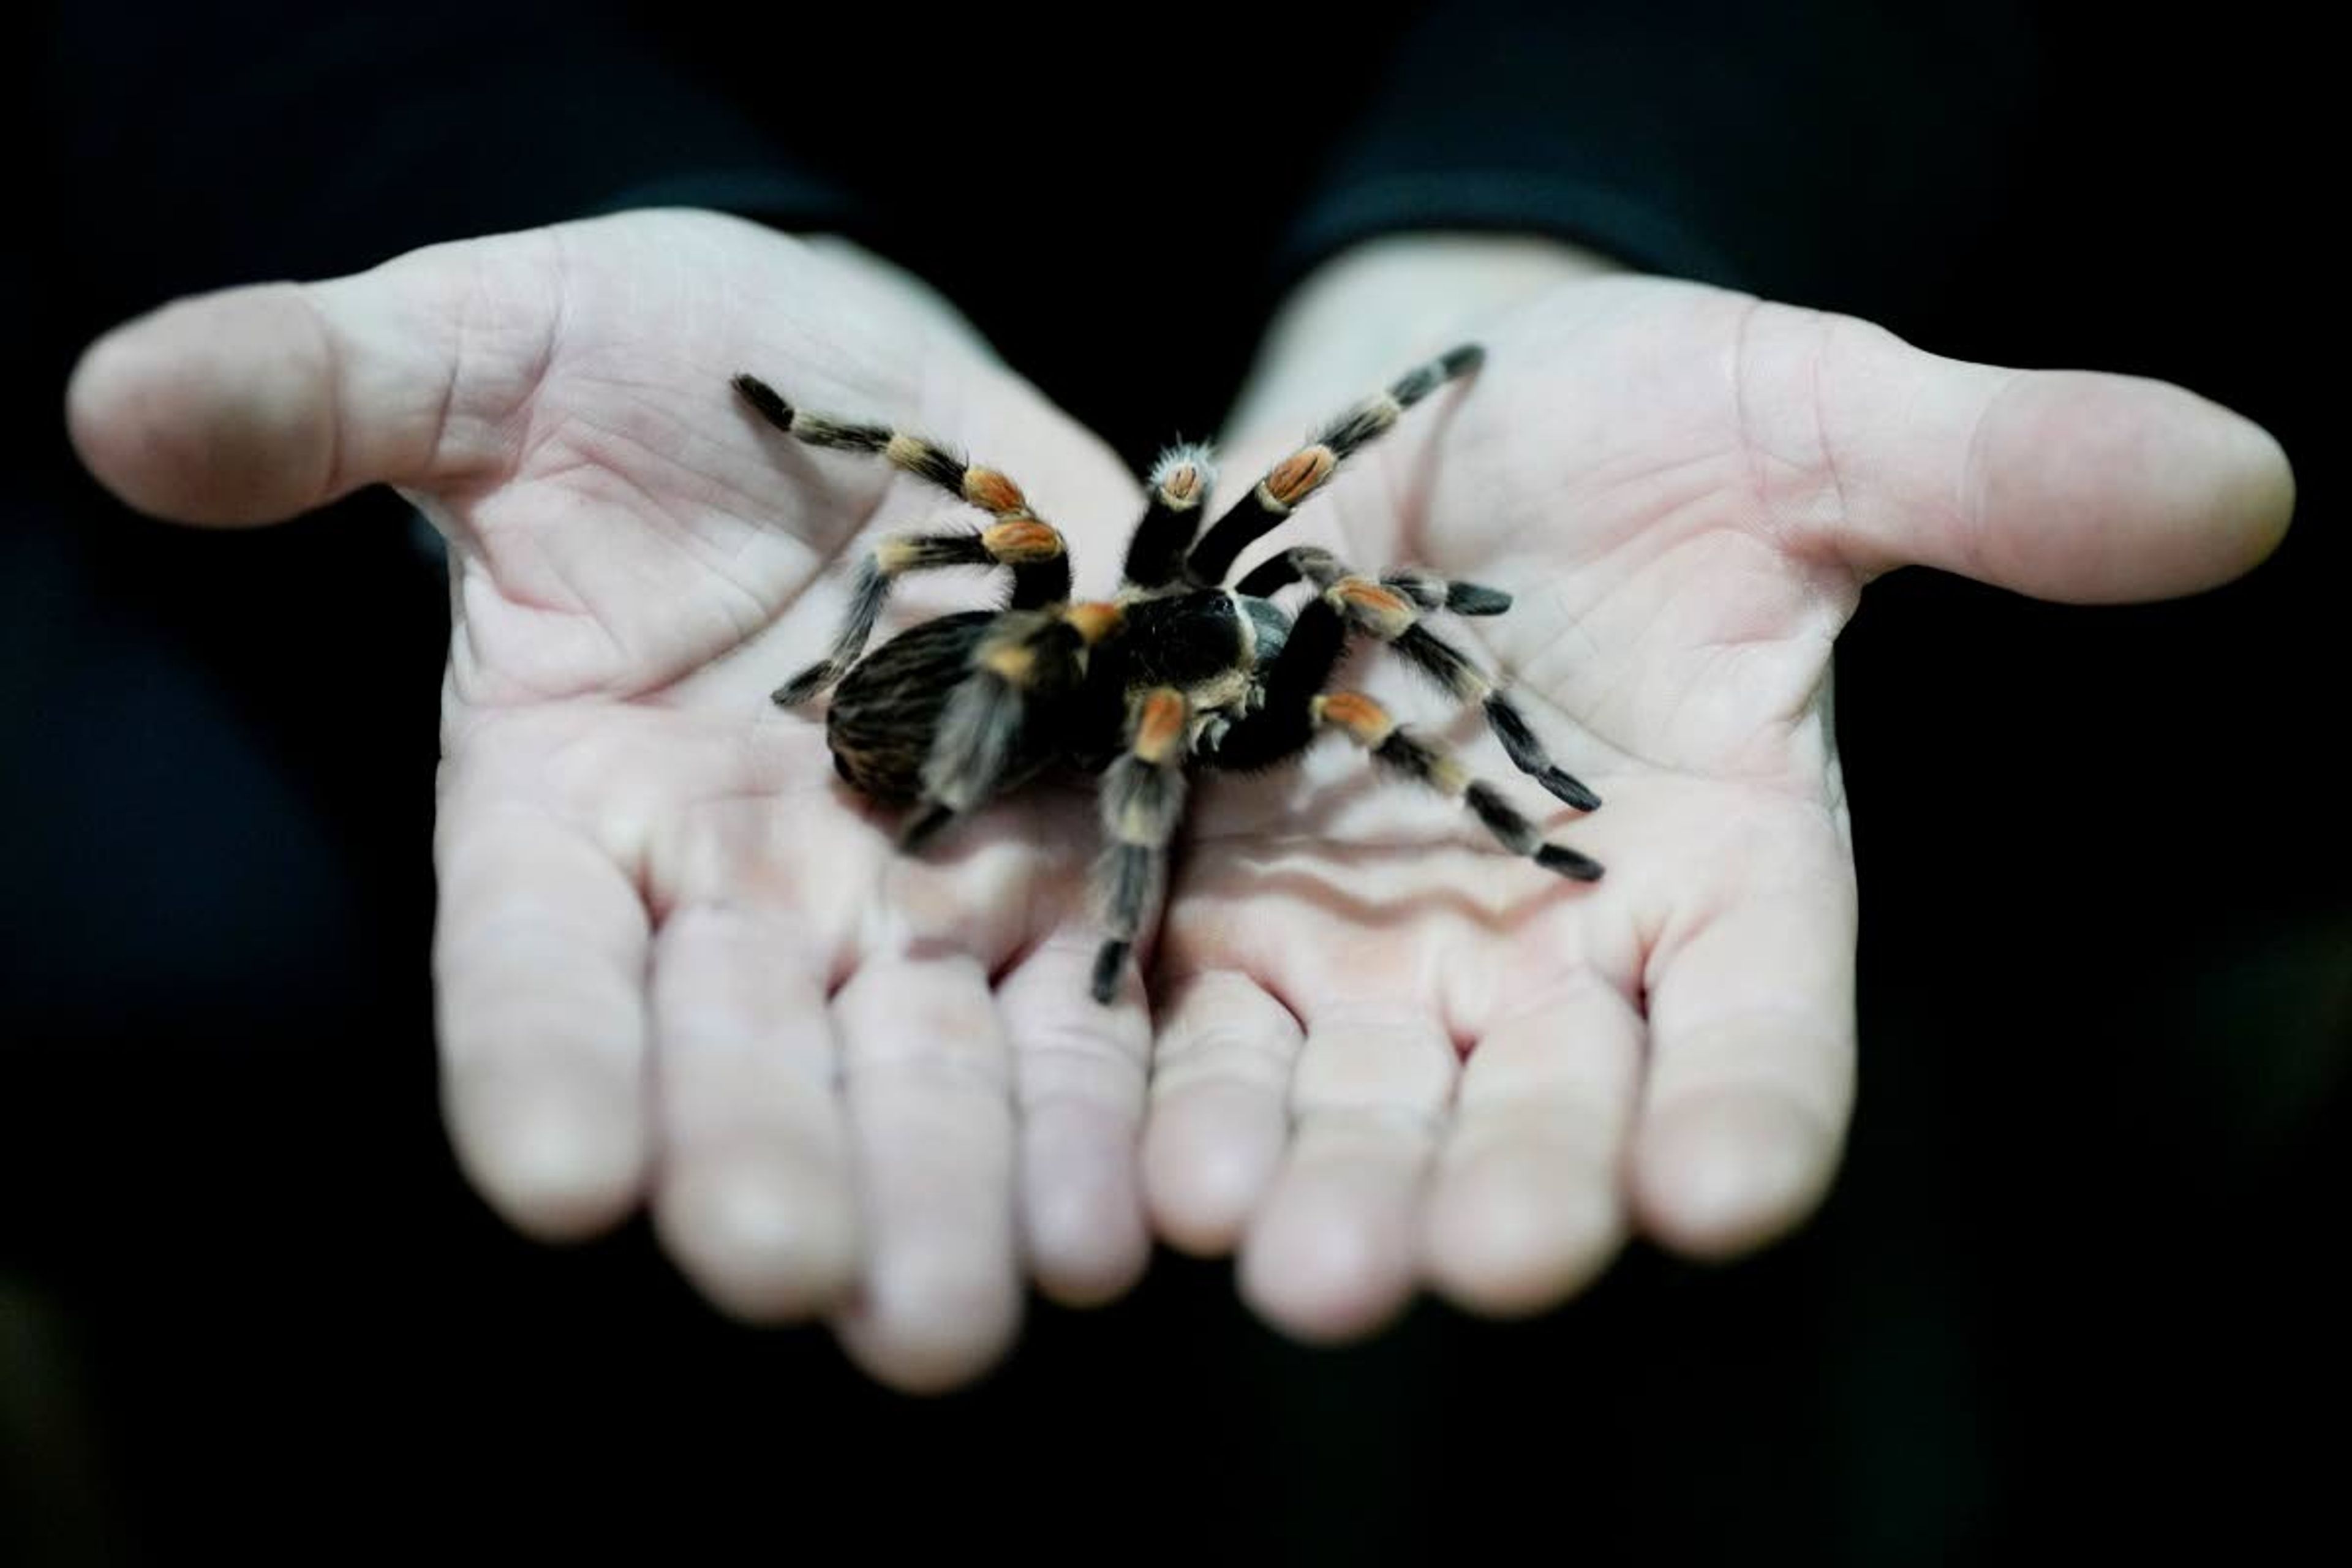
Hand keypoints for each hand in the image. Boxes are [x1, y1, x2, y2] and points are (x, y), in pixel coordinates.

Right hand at [66, 209, 1159, 1390]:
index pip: (530, 964)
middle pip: (748, 1061)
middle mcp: (736, 895)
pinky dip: (1112, 1102)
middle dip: (776, 1169)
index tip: (558, 1176)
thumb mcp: (495, 350)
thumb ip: (333, 393)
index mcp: (567, 806)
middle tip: (810, 1281)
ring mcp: (912, 892)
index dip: (538, 1064)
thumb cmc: (644, 369)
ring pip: (931, 1069)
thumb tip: (114, 403)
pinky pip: (1093, 1000)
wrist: (863, 379)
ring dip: (962, 1187)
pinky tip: (1141, 1206)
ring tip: (992, 1304)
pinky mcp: (1072, 854)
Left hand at [1141, 237, 2294, 1339]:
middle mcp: (1557, 962)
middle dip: (1509, 1193)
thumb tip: (2246, 483)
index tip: (1721, 1191)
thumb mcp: (1808, 424)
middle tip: (1464, 1260)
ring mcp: (1383, 957)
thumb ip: (1988, 473)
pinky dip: (1167, 1096)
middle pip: (1548, 1117)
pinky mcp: (1224, 919)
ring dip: (1321, 1183)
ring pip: (1361, 1109)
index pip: (1761, 1035)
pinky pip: (1194, 1034)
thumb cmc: (1646, 428)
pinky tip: (1135, 1159)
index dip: (1748, 1113)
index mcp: (1728, 879)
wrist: (1433, 423)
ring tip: (1273, 1246)